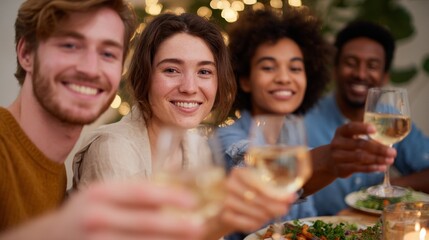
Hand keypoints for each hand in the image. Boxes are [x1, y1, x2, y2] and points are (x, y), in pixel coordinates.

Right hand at [1, 180, 204, 239]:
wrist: (51, 237)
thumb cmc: (86, 211)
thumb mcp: (104, 195)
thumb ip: (132, 195)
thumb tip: (174, 196)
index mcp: (100, 193)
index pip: (140, 192)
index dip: (169, 197)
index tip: (192, 201)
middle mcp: (96, 216)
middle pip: (144, 223)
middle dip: (175, 226)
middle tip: (199, 227)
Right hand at [219, 168, 295, 232]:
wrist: (222, 209)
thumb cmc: (245, 196)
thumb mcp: (256, 186)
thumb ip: (272, 188)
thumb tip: (290, 196)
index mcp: (239, 172)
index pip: (258, 182)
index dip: (275, 191)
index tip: (290, 198)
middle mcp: (229, 184)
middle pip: (256, 196)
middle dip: (273, 205)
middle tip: (284, 209)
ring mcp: (224, 200)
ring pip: (252, 210)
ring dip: (265, 214)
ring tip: (270, 215)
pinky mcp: (223, 215)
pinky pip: (245, 222)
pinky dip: (256, 223)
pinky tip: (260, 221)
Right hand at [325, 121, 395, 177]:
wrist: (328, 161)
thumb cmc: (346, 146)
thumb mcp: (350, 137)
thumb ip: (364, 136)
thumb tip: (388, 140)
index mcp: (341, 132)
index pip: (350, 127)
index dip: (362, 128)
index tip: (374, 129)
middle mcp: (337, 143)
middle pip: (359, 144)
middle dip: (378, 148)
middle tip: (393, 152)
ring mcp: (337, 157)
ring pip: (360, 157)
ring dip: (377, 159)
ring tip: (390, 160)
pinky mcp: (341, 169)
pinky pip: (358, 168)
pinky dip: (372, 168)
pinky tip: (382, 167)